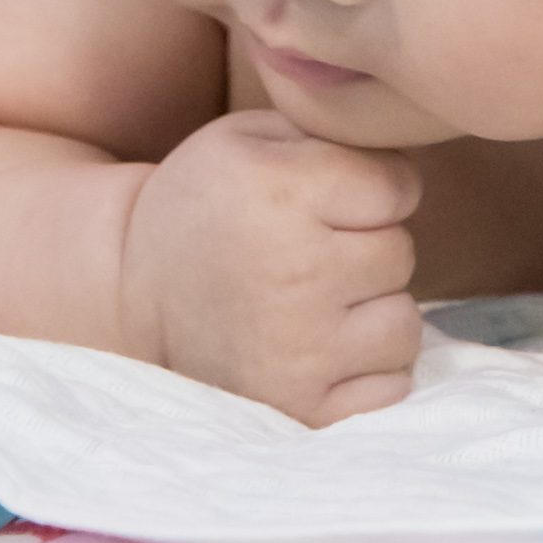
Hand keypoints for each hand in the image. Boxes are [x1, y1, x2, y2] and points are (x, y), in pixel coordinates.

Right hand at [119, 105, 421, 424]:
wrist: (132, 291)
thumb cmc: (207, 202)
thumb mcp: (251, 137)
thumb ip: (332, 133)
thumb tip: (410, 154)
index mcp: (282, 195)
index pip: (400, 188)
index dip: (377, 187)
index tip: (337, 198)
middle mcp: (295, 275)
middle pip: (402, 255)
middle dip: (372, 247)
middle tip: (320, 250)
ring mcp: (298, 353)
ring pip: (403, 326)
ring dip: (376, 312)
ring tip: (326, 301)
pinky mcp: (299, 410)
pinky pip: (390, 389)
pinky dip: (370, 371)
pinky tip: (328, 348)